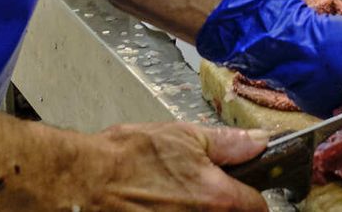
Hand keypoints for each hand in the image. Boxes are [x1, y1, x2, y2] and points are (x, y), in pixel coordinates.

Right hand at [88, 122, 268, 209]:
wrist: (82, 182)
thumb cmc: (127, 157)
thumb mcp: (183, 136)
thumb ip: (228, 143)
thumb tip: (259, 141)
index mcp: (217, 198)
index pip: (257, 207)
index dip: (252, 196)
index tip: (242, 190)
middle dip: (224, 207)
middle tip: (201, 192)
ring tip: (173, 199)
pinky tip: (158, 207)